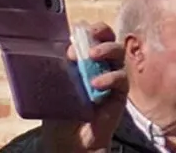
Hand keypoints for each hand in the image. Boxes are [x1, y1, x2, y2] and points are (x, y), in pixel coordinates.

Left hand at [62, 23, 127, 152]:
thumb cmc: (59, 116)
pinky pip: (121, 78)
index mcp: (80, 61)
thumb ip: (59, 70)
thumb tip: (62, 50)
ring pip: (117, 53)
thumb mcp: (54, 89)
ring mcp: (110, 77)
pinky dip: (110, 77)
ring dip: (107, 49)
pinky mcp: (120, 92)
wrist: (69, 143)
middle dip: (101, 32)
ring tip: (93, 55)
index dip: (86, 32)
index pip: (88, 37)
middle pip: (107, 38)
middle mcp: (98, 65)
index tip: (75, 34)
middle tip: (90, 37)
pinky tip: (97, 83)